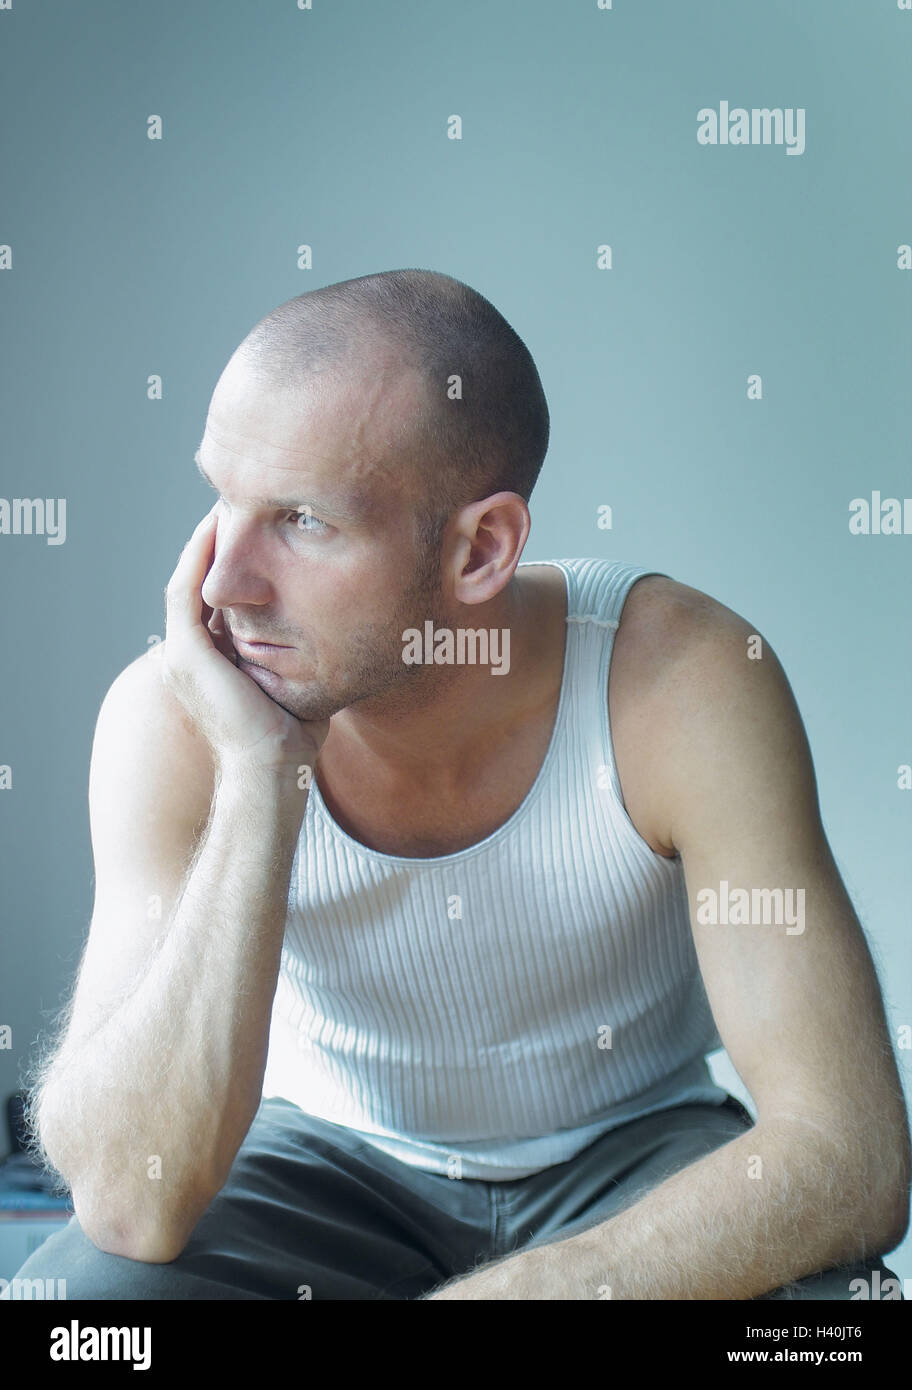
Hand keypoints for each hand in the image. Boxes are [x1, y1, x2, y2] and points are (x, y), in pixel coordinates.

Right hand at [160, 504, 329, 776]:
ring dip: (205, 540)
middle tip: (242, 502)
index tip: (261, 526)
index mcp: (213, 662)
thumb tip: (341, 623)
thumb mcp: (299, 679)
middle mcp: (190, 656)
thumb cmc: (295, 735)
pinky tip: (216, 527)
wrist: (275, 770)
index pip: (219, 598)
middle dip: (219, 542)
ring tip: (228, 503)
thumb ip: (304, 651)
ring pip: (189, 580)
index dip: (235, 561)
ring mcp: (182, 656)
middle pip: (201, 582)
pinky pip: (185, 592)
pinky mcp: (186, 655)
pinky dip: (198, 557)